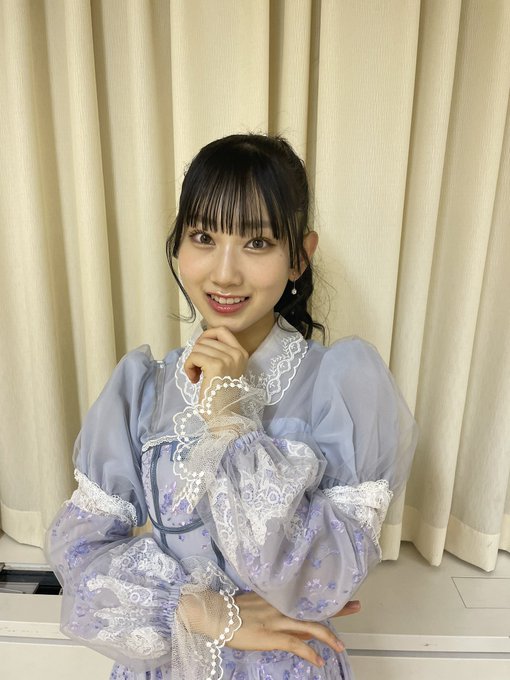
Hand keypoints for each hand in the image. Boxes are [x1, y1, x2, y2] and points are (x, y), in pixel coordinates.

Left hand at [183, 326, 248, 404]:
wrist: (224, 415)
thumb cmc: (221, 395)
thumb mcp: (226, 369)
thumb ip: (219, 353)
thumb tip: (200, 341)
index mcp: (241, 353)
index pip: (222, 330)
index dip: (206, 336)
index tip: (201, 351)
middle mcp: (237, 353)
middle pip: (206, 340)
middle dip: (197, 354)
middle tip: (199, 370)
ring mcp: (227, 358)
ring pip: (198, 348)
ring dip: (192, 362)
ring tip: (197, 376)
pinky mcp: (215, 365)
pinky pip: (193, 357)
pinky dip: (188, 368)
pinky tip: (194, 380)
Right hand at [227, 592, 359, 667]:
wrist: (216, 613)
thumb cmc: (232, 609)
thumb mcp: (257, 601)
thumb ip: (275, 606)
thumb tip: (291, 614)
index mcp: (279, 596)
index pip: (308, 595)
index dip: (326, 595)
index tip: (342, 592)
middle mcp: (282, 605)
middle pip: (315, 606)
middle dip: (338, 607)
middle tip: (357, 606)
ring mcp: (278, 619)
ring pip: (310, 626)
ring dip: (328, 636)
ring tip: (341, 646)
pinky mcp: (272, 635)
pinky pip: (296, 644)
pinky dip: (309, 653)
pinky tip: (318, 660)